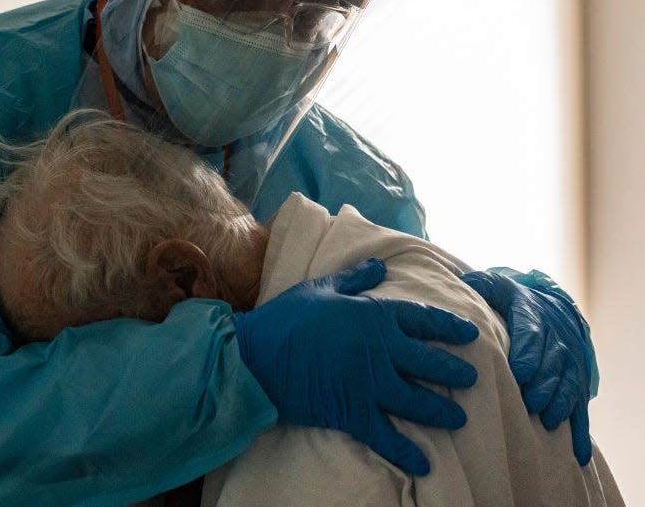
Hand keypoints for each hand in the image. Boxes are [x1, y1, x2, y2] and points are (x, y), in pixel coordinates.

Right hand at [234, 258, 478, 475]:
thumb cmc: (287, 316)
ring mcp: (368, 384)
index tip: (470, 334)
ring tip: (458, 418)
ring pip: (416, 401)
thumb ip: (355, 279)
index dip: (449, 326)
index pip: (422, 319)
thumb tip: (381, 266)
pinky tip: (424, 463)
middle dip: (454, 371)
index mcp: (373, 315)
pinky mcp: (352, 412)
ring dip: (440, 411)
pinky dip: (406, 451)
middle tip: (472, 379)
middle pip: (428, 362)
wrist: (257, 355)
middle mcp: (379, 350)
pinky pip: (386, 435)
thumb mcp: (322, 288)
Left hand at [460, 270, 590, 464]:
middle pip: (552, 363)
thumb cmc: (512, 301)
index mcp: (533, 317)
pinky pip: (580, 407)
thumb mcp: (498, 287)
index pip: (532, 334)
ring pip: (568, 383)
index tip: (519, 373)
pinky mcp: (576, 382)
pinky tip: (577, 453)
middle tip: (529, 402)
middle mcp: (556, 340)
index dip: (528, 353)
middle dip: (542, 384)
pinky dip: (580, 430)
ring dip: (559, 402)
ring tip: (546, 420)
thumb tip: (465, 283)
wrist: (551, 307)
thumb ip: (482, 285)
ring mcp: (569, 363)